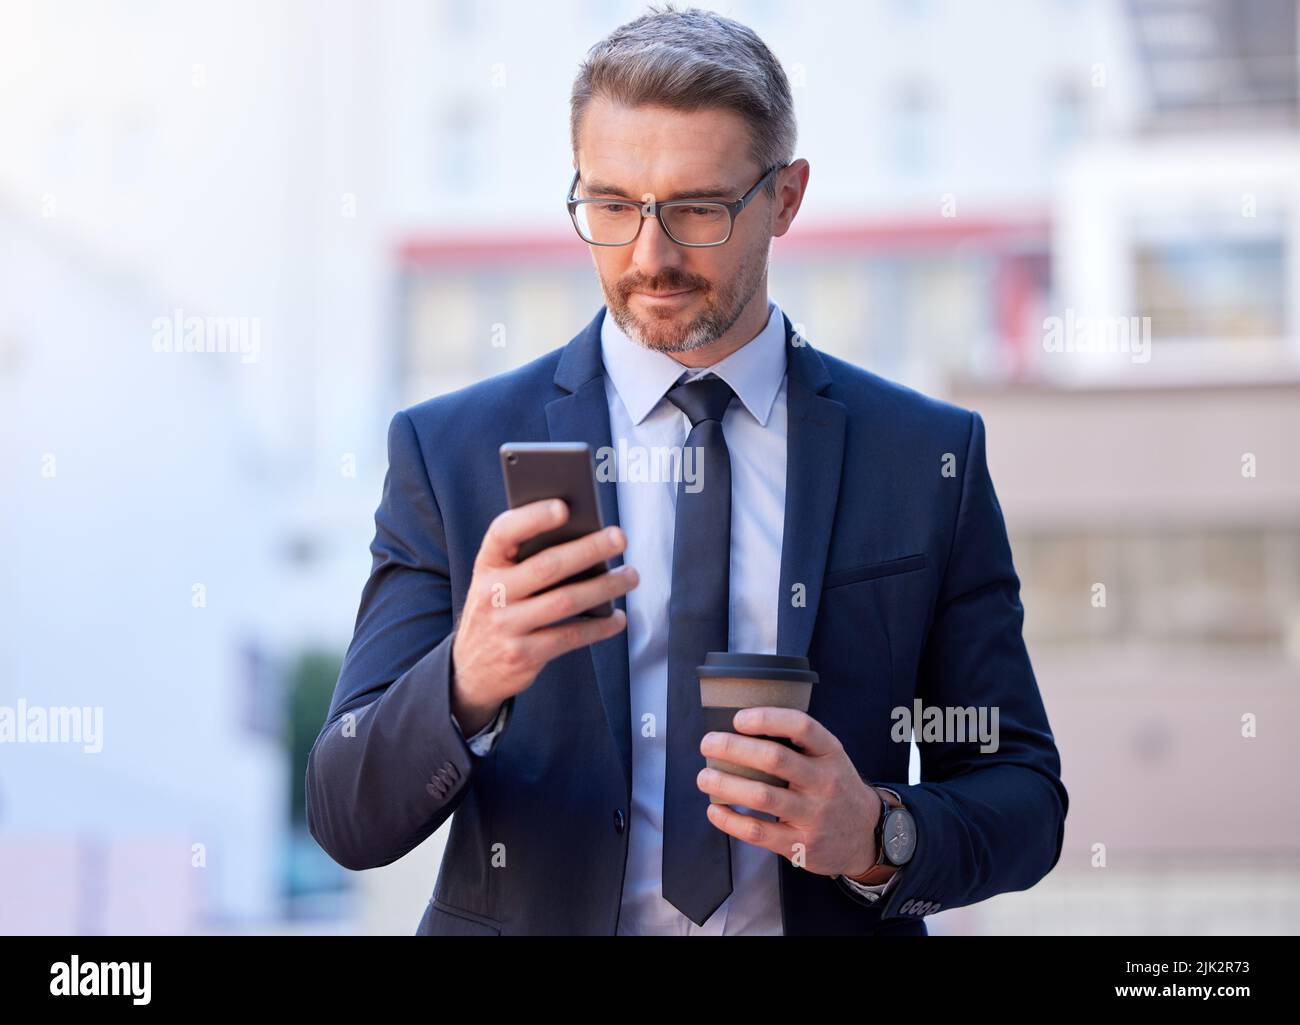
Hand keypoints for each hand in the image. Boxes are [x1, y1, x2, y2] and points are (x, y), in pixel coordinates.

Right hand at [451, 498, 638, 732]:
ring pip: (565, 601)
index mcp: (485, 565)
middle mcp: (491, 594)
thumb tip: (583, 535)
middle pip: (547, 566)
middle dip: (589, 549)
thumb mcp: (496, 581)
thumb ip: (525, 559)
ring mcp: (505, 626)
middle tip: (620, 538)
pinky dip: (599, 626)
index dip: (532, 517)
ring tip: (630, 576)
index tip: (564, 507)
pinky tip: (617, 617)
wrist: (470, 670)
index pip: (503, 532)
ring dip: (604, 587)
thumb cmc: (497, 610)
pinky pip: (570, 636)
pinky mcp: (522, 655)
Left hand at [697, 707, 881, 877]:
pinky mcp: (802, 845)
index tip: (738, 719)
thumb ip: (798, 744)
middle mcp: (825, 782)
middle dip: (733, 748)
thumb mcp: (829, 758)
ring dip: (725, 784)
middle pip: (774, 759)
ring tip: (704, 777)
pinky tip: (715, 810)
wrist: (866, 834)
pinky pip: (759, 832)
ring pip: (762, 796)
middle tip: (708, 744)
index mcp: (830, 753)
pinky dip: (730, 820)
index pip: (801, 726)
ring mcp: (814, 815)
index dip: (766, 718)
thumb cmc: (835, 787)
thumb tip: (741, 729)